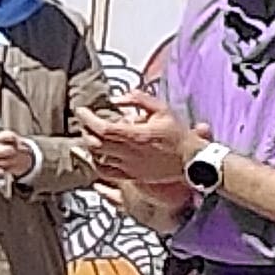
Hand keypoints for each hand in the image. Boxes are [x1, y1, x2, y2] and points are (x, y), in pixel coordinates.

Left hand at [81, 92, 200, 212]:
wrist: (192, 160)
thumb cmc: (178, 134)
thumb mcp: (162, 109)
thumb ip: (138, 99)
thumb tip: (115, 99)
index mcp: (136, 136)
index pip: (102, 128)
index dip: (87, 118)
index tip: (81, 110)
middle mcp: (130, 153)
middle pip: (95, 142)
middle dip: (85, 129)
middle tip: (85, 120)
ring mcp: (129, 167)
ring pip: (97, 157)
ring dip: (89, 144)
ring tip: (89, 134)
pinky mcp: (131, 176)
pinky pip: (105, 172)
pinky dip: (95, 162)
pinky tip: (96, 154)